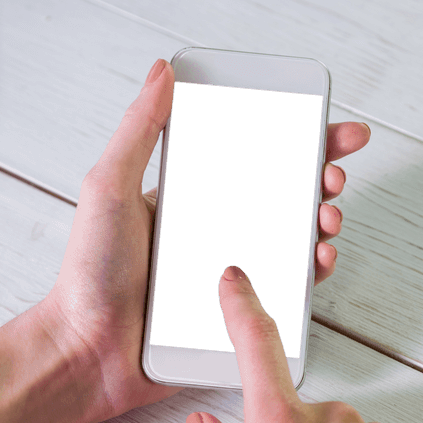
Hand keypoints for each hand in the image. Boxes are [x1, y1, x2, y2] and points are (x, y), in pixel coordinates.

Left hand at [38, 58, 370, 422]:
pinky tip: (318, 259)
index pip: (249, 155)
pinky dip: (310, 272)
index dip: (292, 137)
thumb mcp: (109, 188)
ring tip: (327, 218)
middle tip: (333, 174)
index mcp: (188, 195)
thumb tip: (163, 72)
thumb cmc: (89, 274)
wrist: (89, 351)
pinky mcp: (237, 309)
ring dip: (321, 222)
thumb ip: (138, 130)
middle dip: (320, 178)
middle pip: (282, 193)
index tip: (325, 122)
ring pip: (291, 239)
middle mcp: (213, 228)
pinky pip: (284, 287)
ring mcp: (228, 269)